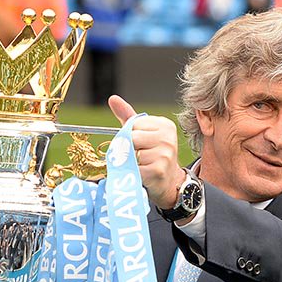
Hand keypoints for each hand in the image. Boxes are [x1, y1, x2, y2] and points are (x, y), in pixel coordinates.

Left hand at [108, 95, 185, 209]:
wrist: (168, 182)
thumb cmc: (153, 155)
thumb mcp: (143, 133)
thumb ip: (128, 117)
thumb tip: (112, 98)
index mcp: (165, 125)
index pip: (134, 125)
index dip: (130, 136)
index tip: (140, 144)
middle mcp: (167, 138)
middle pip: (132, 138)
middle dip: (129, 149)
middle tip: (138, 157)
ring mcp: (164, 155)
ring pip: (131, 155)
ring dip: (131, 163)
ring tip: (142, 166)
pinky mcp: (158, 171)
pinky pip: (133, 169)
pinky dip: (133, 174)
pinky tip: (143, 175)